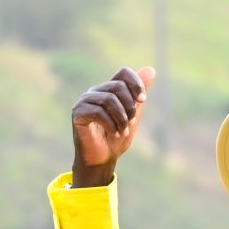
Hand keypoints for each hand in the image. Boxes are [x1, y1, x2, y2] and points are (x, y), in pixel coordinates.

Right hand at [71, 66, 155, 186]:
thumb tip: (151, 69)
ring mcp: (84, 101)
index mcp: (109, 89)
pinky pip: (98, 112)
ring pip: (109, 99)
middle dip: (130, 106)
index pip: (124, 73)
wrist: (102, 158)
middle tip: (132, 122)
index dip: (136, 83)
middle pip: (118, 86)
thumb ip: (139, 93)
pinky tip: (115, 133)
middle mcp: (95, 91)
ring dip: (121, 118)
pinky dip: (111, 124)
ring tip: (123, 131)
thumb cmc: (117, 137)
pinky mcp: (78, 113)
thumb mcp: (133, 114)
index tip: (142, 100)